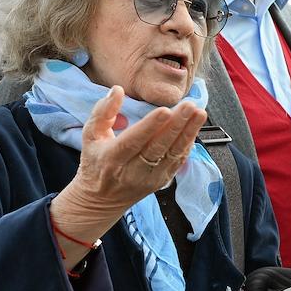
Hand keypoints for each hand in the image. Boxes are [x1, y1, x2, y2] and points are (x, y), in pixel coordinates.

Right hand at [49, 87, 206, 257]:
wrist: (101, 200)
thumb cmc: (95, 161)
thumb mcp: (90, 136)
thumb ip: (103, 112)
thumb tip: (118, 90)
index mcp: (111, 158)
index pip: (133, 141)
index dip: (150, 126)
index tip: (165, 110)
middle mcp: (132, 171)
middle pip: (158, 147)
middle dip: (176, 125)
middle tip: (190, 106)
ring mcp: (149, 179)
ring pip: (172, 155)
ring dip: (188, 133)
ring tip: (199, 114)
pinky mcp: (161, 181)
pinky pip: (177, 162)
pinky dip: (188, 144)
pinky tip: (195, 128)